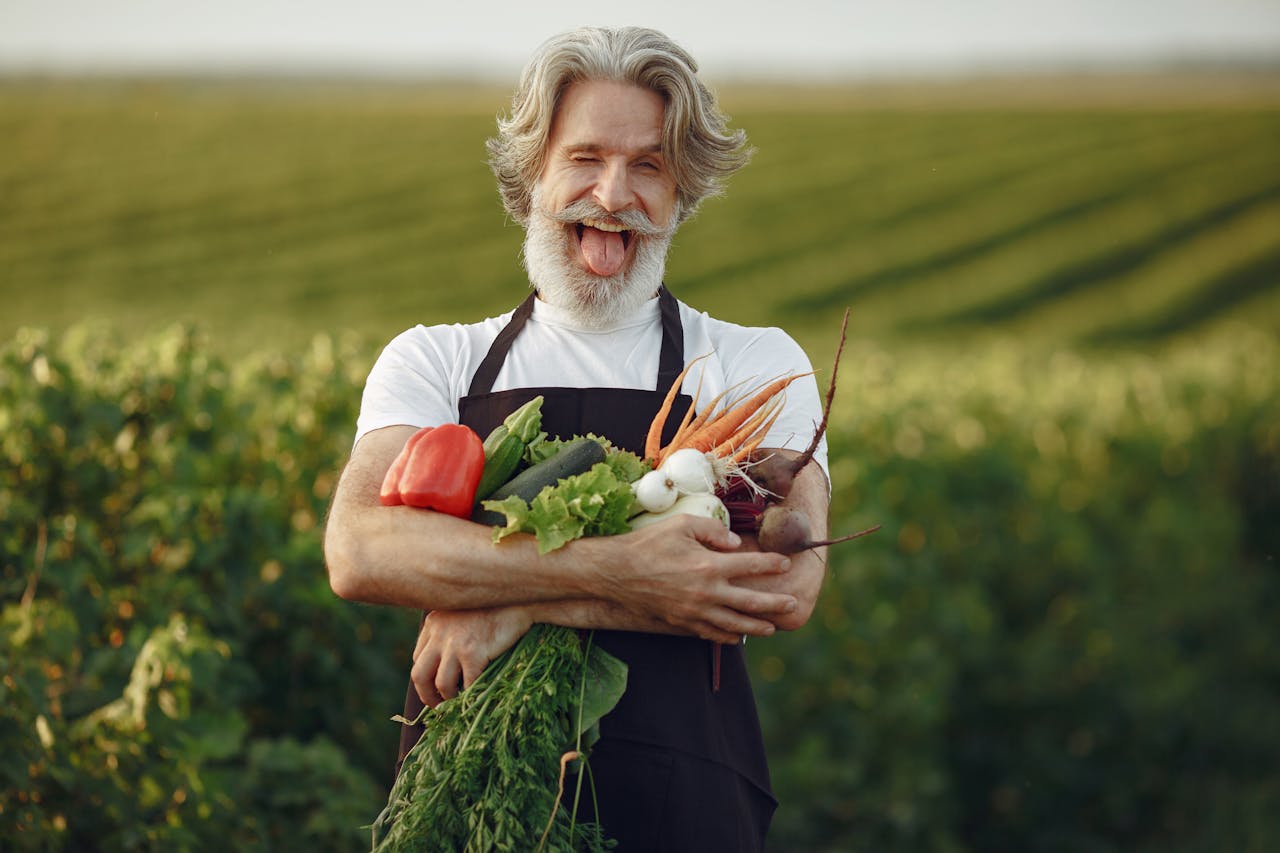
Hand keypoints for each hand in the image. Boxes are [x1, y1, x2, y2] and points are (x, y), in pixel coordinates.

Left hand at [411, 606, 532, 707]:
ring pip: (441, 684)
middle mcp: (439, 632)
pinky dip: (472, 694)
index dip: (427, 677)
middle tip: (439, 706)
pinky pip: (467, 684)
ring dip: (450, 699)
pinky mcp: (472, 652)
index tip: (437, 688)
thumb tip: (449, 666)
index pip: (418, 658)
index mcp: (434, 623)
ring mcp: (455, 643)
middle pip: (419, 674)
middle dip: (427, 695)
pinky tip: (478, 695)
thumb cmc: (495, 609)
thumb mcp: (463, 615)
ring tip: (461, 702)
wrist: (519, 601)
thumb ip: (451, 633)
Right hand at [593, 515, 796, 640]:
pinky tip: (738, 637)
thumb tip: (735, 544)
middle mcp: (707, 593)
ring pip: (735, 625)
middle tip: (793, 605)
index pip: (751, 565)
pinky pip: (712, 634)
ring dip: (757, 627)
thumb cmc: (648, 544)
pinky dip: (728, 637)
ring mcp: (695, 612)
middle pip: (751, 602)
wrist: (617, 573)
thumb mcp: (682, 525)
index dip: (772, 565)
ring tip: (772, 628)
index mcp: (710, 565)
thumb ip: (713, 530)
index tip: (785, 564)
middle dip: (775, 605)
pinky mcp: (682, 624)